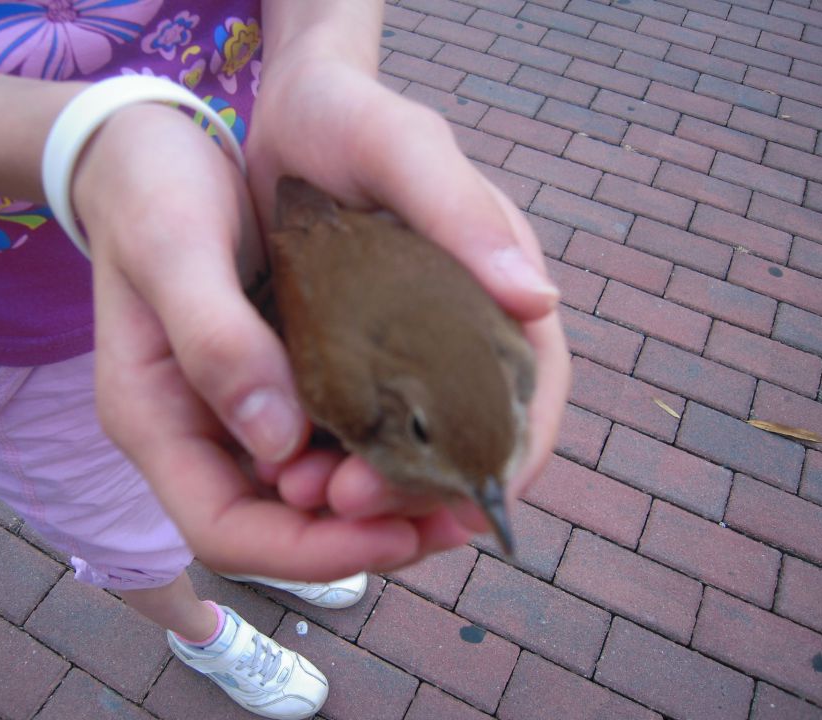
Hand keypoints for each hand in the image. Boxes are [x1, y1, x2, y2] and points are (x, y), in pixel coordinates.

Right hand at [71, 102, 468, 579]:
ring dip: (391, 500)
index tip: (397, 533)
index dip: (314, 554)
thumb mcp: (171, 245)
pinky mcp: (282, 378)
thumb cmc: (148, 188)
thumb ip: (215, 339)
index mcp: (155, 417)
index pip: (227, 531)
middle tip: (454, 509)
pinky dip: (387, 447)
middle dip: (371, 534)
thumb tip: (284, 443)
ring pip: (318, 495)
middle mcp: (201, 431)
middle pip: (285, 529)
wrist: (151, 148)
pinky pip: (336, 438)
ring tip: (460, 478)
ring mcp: (243, 409)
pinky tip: (438, 424)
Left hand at [245, 32, 569, 520]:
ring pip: (414, 438)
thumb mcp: (403, 151)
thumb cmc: (351, 118)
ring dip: (377, 480)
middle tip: (358, 502)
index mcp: (498, 288)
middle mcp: (461, 327)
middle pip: (471, 431)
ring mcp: (407, 347)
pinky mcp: (355, 353)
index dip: (516, 452)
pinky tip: (296, 470)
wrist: (283, 114)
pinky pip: (360, 419)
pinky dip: (337, 453)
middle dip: (426, 482)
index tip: (476, 508)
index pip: (535, 386)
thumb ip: (462, 214)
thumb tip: (538, 300)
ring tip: (319, 496)